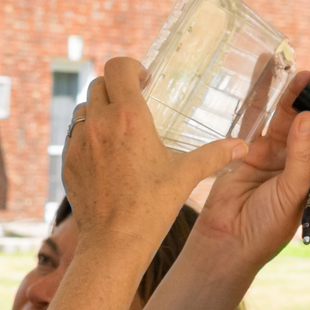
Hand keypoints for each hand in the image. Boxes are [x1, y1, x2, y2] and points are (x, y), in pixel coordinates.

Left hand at [62, 56, 244, 252]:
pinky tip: (107, 154)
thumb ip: (214, 155)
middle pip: (99, 83)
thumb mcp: (185, 176)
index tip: (144, 80)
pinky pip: (75, 135)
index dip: (130, 67)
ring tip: (121, 129)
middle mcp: (99, 124)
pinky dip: (89, 136)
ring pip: (85, 108)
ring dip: (101, 111)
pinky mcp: (68, 161)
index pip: (117, 67)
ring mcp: (79, 142)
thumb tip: (241, 147)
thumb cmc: (151, 208)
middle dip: (117, 88)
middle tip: (135, 102)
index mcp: (128, 118)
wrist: (114, 242)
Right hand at [192, 69, 309, 268]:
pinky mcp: (250, 150)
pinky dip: (262, 98)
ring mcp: (276, 155)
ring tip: (302, 74)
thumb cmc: (267, 227)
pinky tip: (267, 74)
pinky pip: (258, 119)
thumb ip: (301, 156)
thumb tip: (307, 117)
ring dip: (296, 95)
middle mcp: (301, 163)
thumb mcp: (293, 193)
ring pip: (289, 118)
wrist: (227, 241)